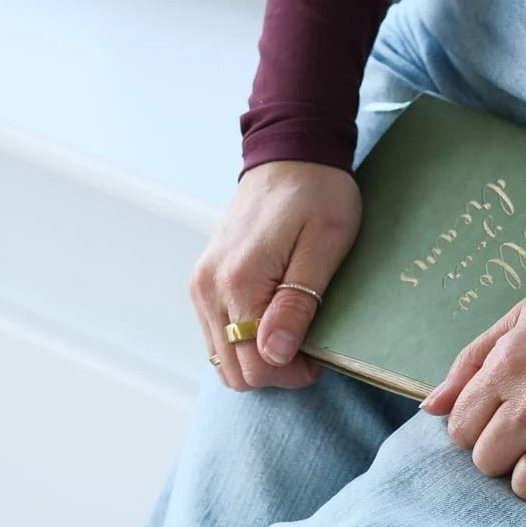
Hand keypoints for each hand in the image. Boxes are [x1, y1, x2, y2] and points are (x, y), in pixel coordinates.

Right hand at [188, 159, 361, 389]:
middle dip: (276, 370)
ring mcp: (201, 286)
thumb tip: (274, 353)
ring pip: (222, 358)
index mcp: (238, 282)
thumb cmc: (317, 195)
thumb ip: (297, 302)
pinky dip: (244, 341)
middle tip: (310, 342)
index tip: (322, 350)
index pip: (257, 366)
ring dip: (258, 358)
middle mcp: (208, 289)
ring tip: (293, 329)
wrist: (289, 154)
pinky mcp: (203, 281)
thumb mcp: (324, 246)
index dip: (293, 372)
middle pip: (235, 371)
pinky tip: (273, 319)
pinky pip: (218, 335)